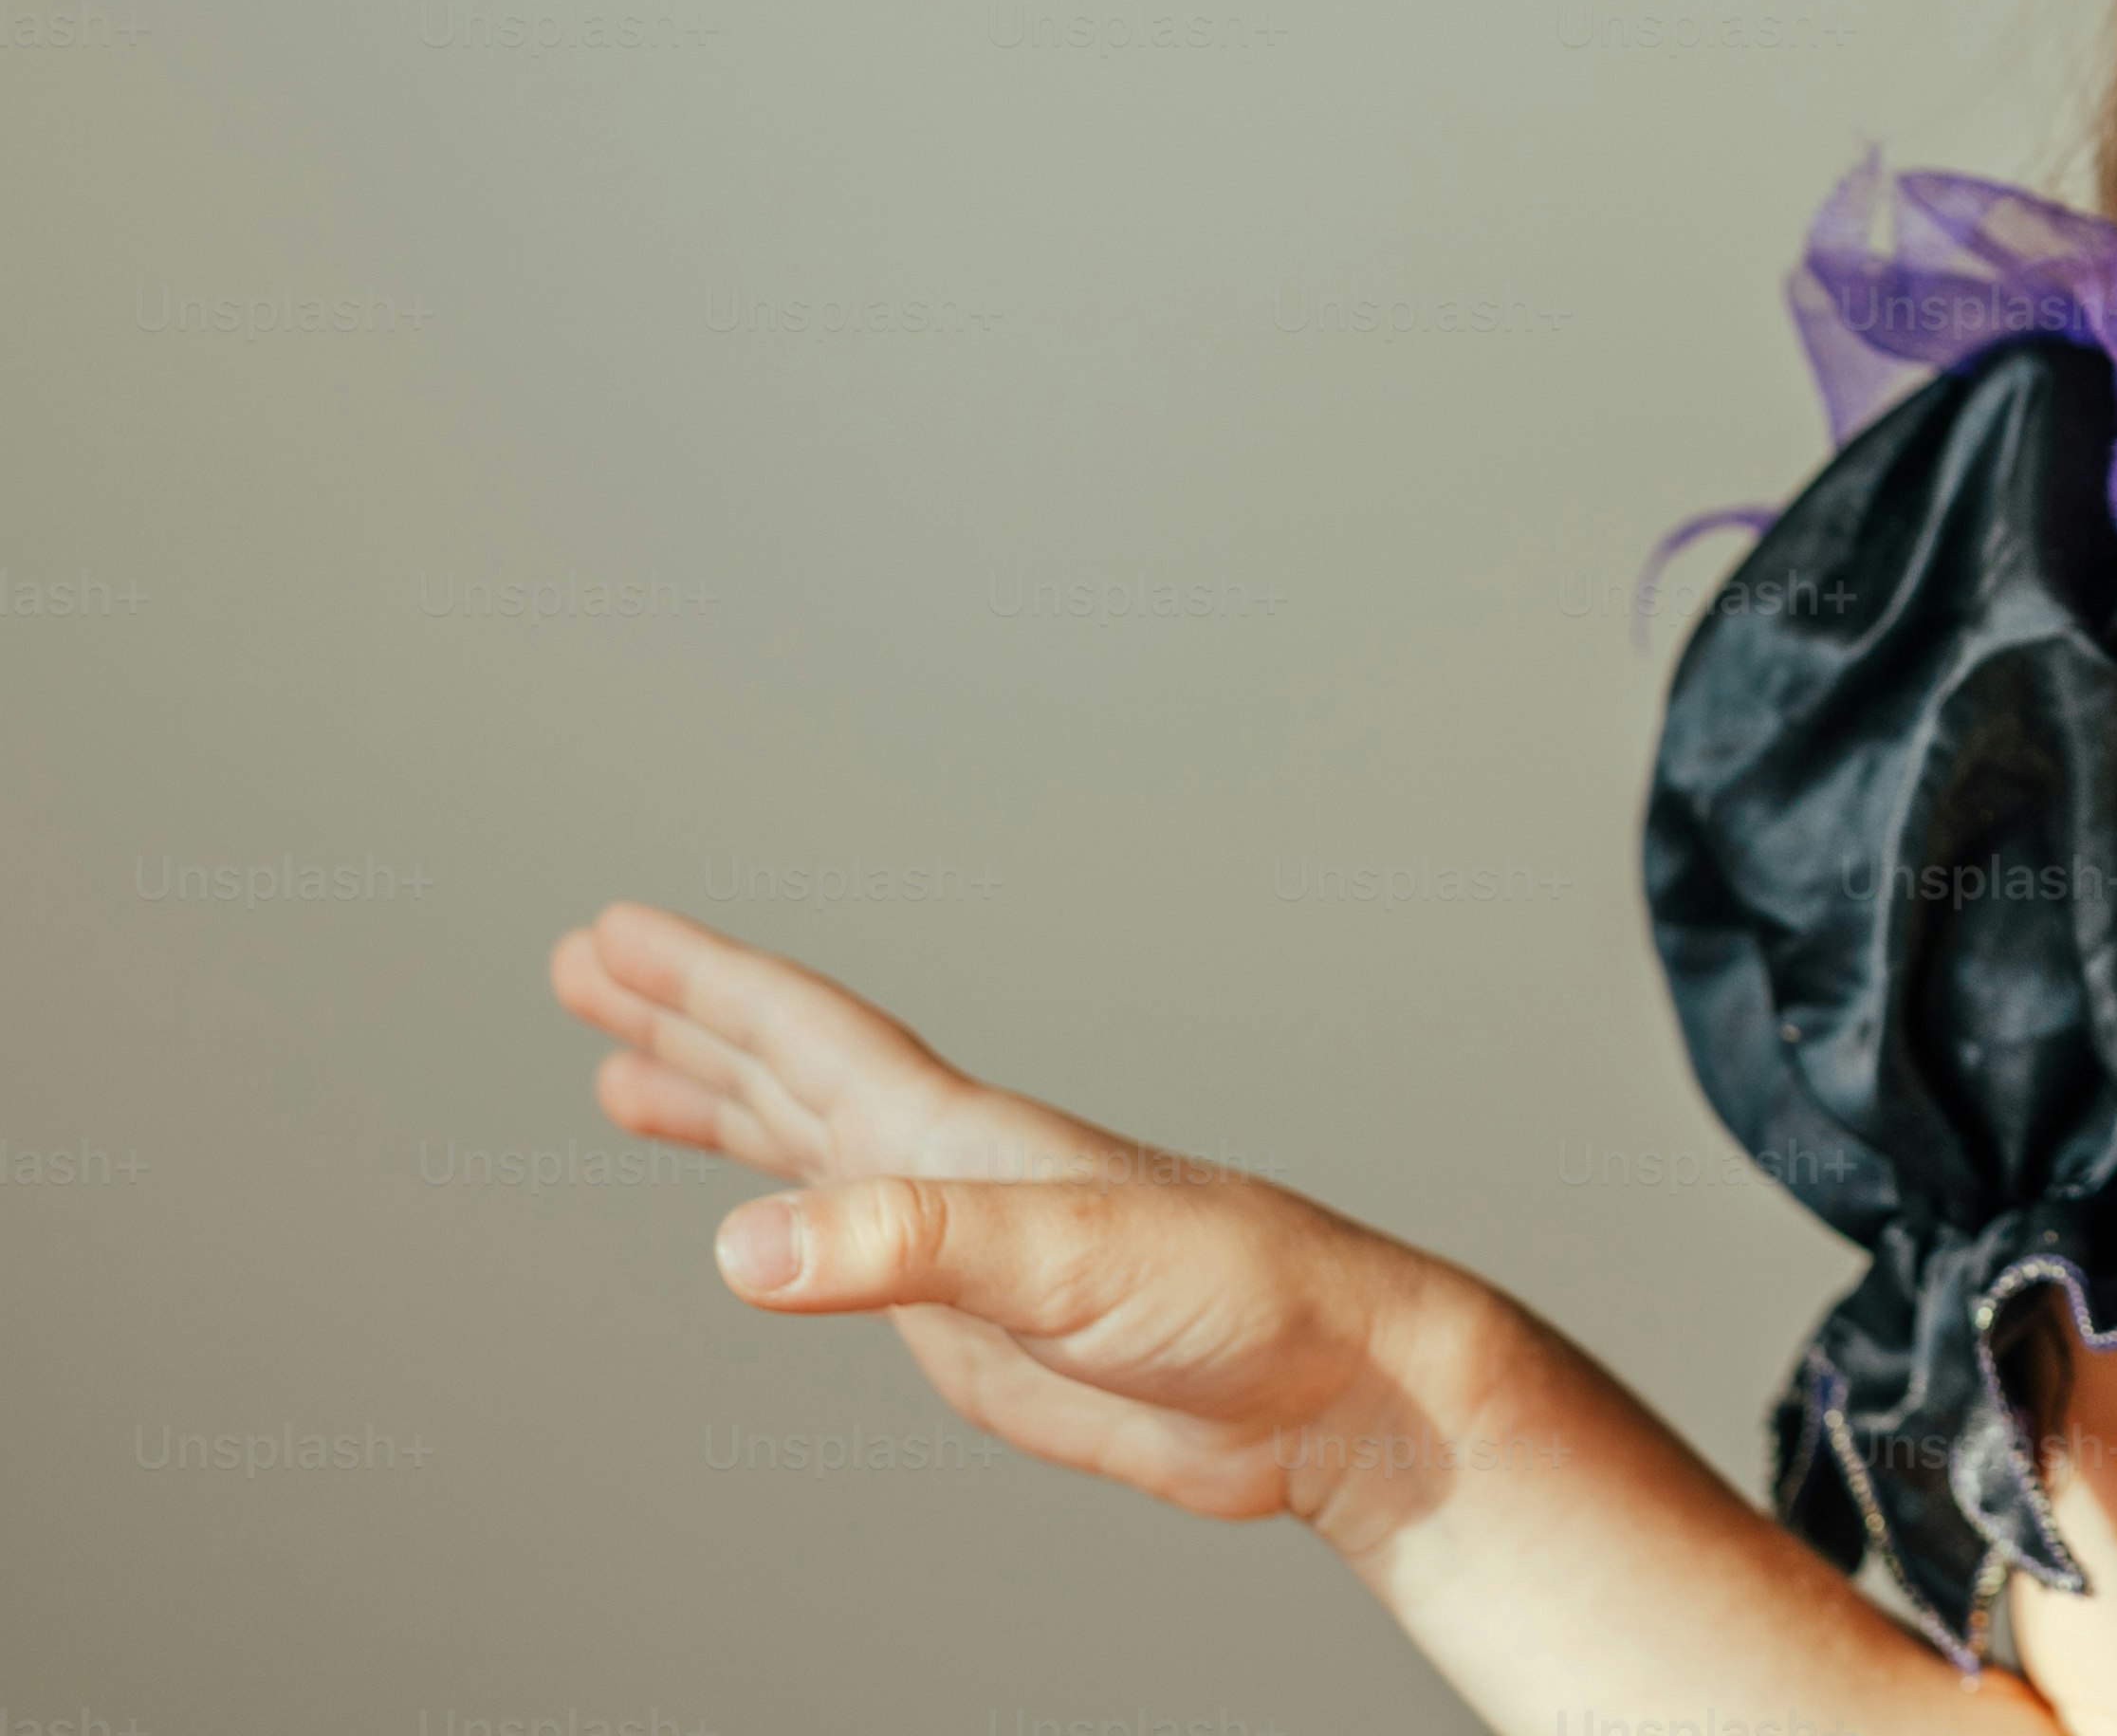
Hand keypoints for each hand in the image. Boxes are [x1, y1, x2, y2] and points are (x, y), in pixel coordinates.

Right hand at [549, 901, 1512, 1564]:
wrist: (1329, 1387)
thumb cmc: (1239, 1300)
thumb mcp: (1067, 1261)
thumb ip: (910, 1248)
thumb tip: (745, 1247)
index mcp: (958, 1138)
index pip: (803, 1034)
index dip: (701, 983)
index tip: (606, 934)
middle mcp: (948, 1171)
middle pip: (788, 1070)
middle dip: (681, 1019)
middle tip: (581, 965)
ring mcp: (961, 1244)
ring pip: (807, 1150)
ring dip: (717, 1103)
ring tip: (624, 1073)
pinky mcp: (980, 1323)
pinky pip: (847, 1250)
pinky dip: (783, 1219)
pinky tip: (763, 1232)